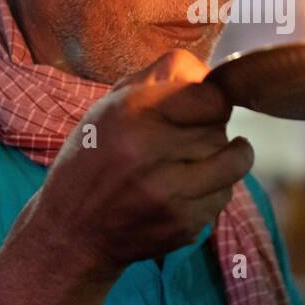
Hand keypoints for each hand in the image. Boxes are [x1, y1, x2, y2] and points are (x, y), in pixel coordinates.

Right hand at [33, 50, 253, 280]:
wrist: (72, 230)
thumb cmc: (92, 159)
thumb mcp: (110, 105)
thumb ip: (161, 77)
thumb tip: (207, 73)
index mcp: (131, 112)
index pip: (211, 97)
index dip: (210, 101)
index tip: (200, 108)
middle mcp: (150, 150)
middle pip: (220, 128)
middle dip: (210, 130)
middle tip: (185, 140)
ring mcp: (168, 192)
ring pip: (233, 163)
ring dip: (223, 159)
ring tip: (199, 161)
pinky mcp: (182, 224)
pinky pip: (223, 196)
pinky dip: (212, 191)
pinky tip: (185, 191)